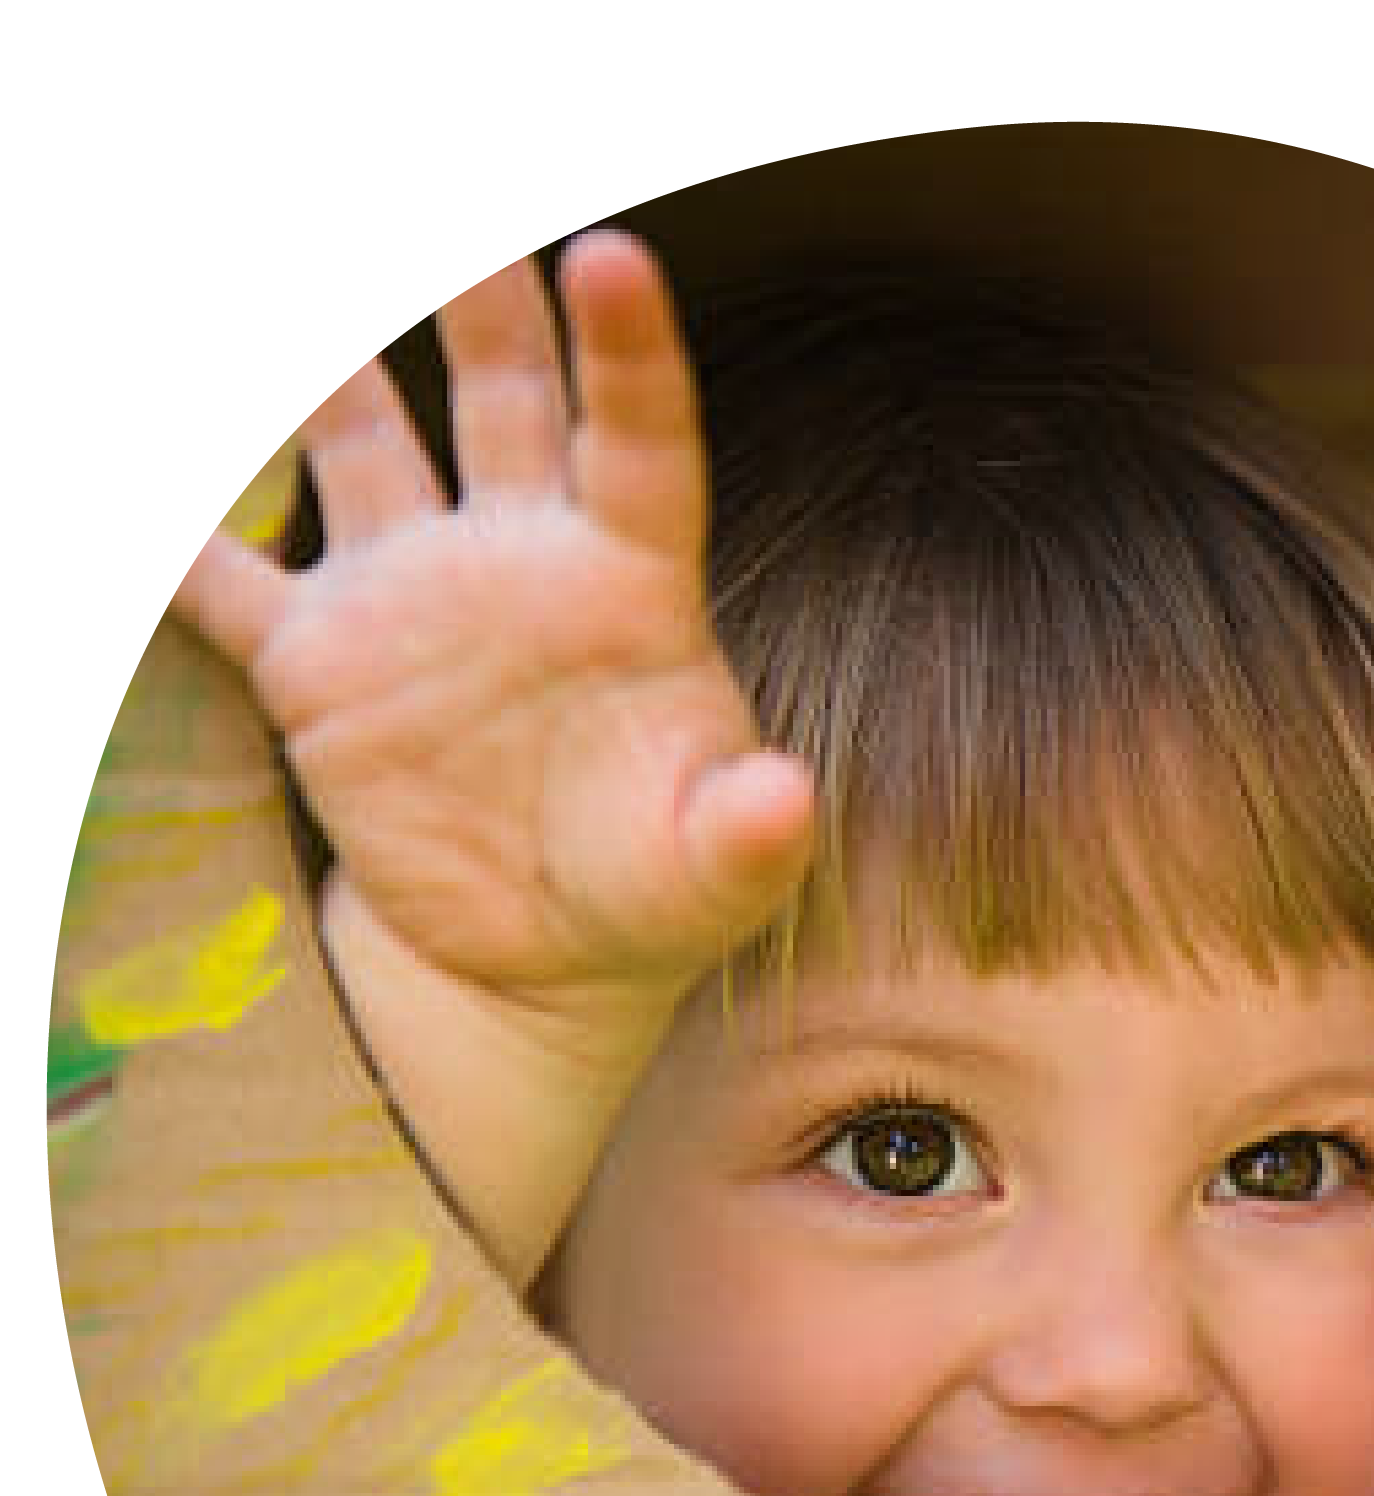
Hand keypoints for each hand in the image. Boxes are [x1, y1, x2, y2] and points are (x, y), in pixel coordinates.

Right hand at [171, 228, 811, 1048]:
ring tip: (303, 327)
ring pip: (360, 446)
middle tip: (463, 233)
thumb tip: (781, 805)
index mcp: (633, 587)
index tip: (608, 252)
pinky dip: (188, 543)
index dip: (628, 351)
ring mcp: (414, 598)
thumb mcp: (716, 875)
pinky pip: (226, 584)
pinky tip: (171, 512)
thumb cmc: (653, 896)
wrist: (537, 962)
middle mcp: (521, 561)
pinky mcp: (320, 666)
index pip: (638, 443)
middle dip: (479, 303)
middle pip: (503, 395)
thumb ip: (747, 832)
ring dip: (325, 377)